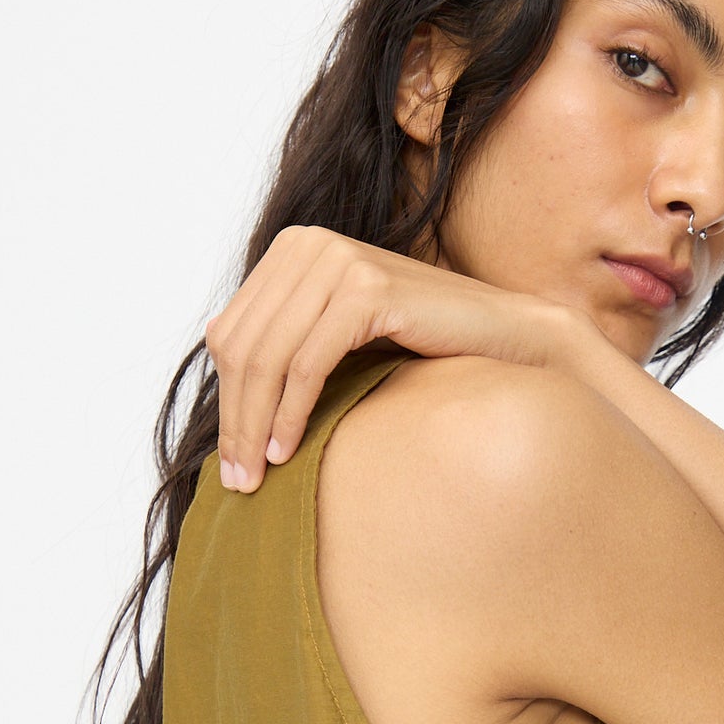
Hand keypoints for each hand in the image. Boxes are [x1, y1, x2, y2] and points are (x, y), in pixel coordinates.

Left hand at [204, 225, 586, 490]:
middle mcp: (309, 244)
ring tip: (257, 475)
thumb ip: (287, 340)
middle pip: (242, 346)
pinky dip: (291, 412)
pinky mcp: (366, 289)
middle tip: (237, 480)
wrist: (503, 334)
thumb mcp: (340, 335)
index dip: (224, 400)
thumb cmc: (424, 343)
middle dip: (234, 419)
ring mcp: (337, 261)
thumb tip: (219, 368)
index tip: (230, 459)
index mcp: (294, 248)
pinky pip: (307, 363)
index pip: (230, 332)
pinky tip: (286, 449)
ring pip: (268, 358)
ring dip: (254, 424)